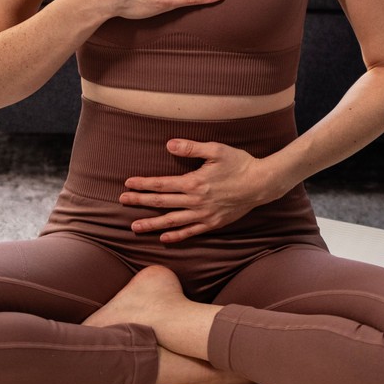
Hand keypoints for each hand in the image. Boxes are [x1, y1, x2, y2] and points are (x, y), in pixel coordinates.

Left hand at [121, 139, 282, 242]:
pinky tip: (164, 238)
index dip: (143, 184)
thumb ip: (191, 148)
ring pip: (172, 221)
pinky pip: (191, 232)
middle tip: (123, 201)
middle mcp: (196, 201)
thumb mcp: (216, 150)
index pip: (162, 184)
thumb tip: (168, 144)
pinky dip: (176, 236)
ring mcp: (204, 215)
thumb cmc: (239, 163)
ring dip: (152, 224)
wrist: (261, 183)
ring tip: (134, 227)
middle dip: (140, 201)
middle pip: (162, 203)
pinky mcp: (213, 223)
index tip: (127, 183)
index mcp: (194, 182)